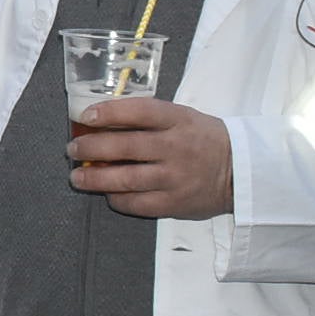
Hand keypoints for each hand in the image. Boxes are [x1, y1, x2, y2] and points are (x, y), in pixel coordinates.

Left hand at [67, 98, 235, 219]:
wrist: (241, 172)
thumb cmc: (205, 140)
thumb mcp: (183, 118)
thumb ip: (149, 119)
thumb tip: (103, 121)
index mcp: (179, 120)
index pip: (140, 111)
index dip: (109, 112)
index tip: (86, 116)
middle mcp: (175, 148)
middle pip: (125, 147)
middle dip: (91, 148)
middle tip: (72, 149)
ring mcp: (175, 178)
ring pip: (126, 179)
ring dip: (95, 178)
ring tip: (77, 177)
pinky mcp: (175, 203)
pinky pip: (137, 204)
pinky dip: (117, 199)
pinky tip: (107, 194)